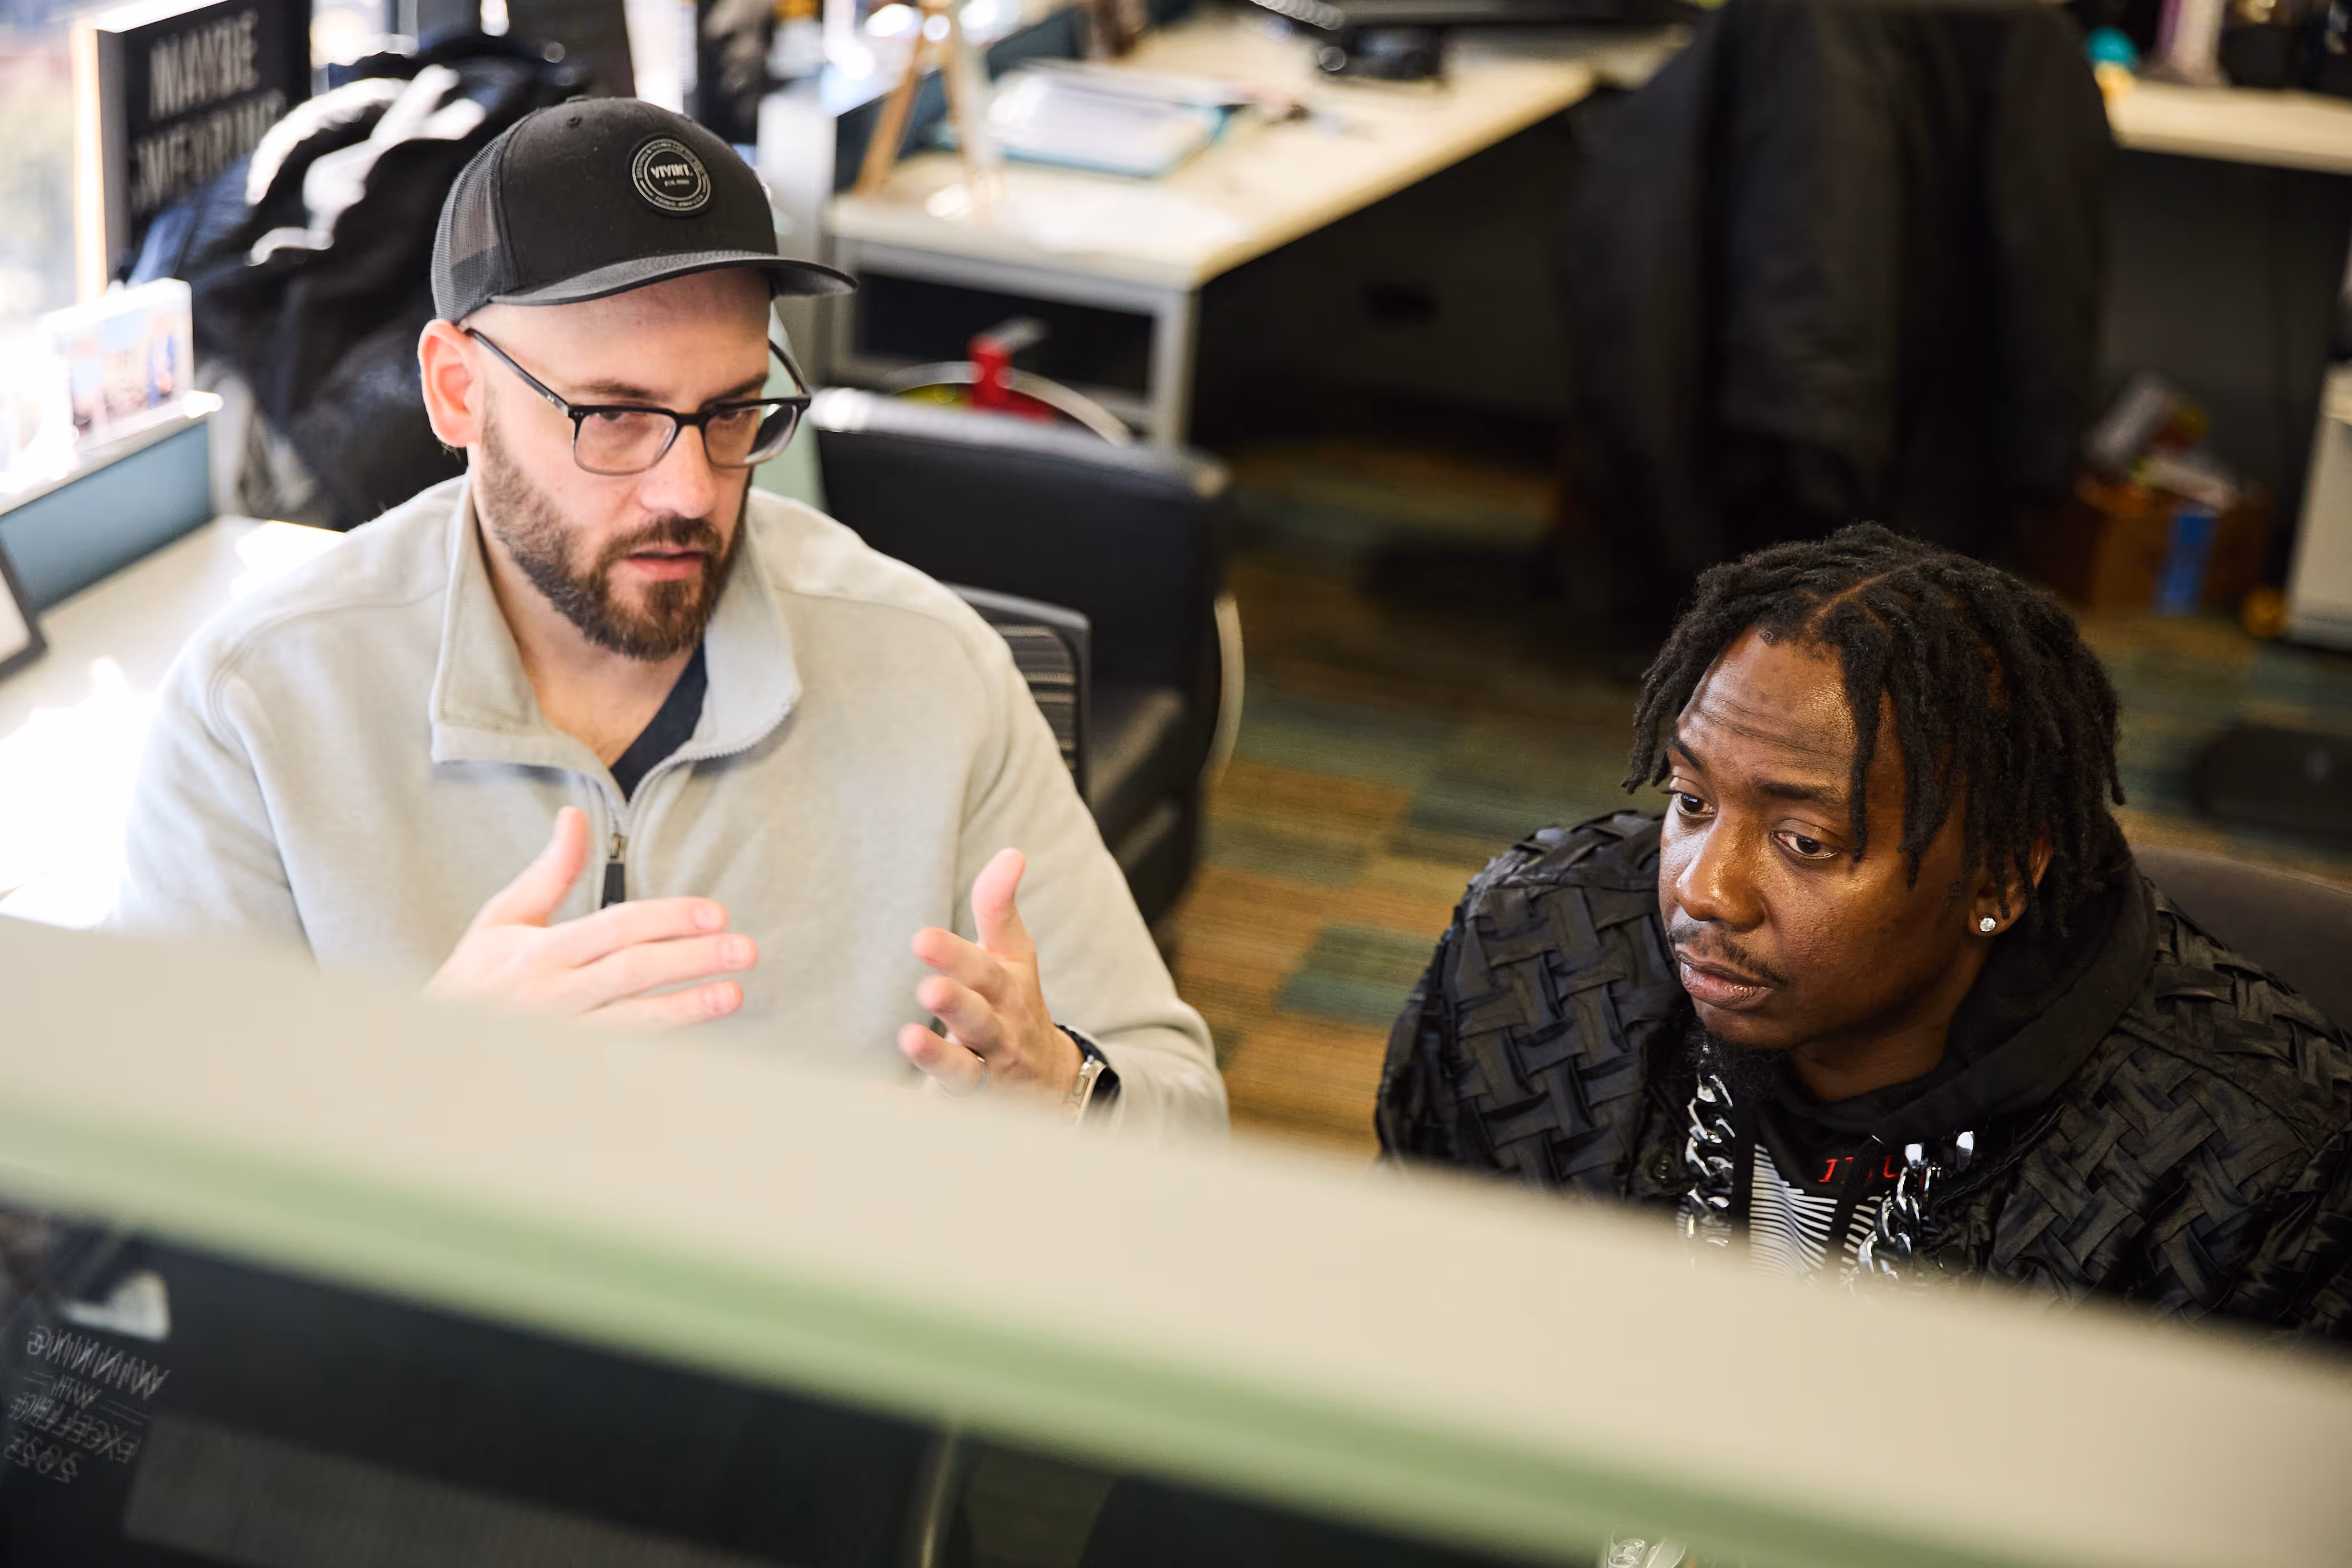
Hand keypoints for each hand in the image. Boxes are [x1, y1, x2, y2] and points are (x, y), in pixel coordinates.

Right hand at [428, 806, 755, 1029]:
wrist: (432, 1051)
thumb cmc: (472, 977)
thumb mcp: (502, 918)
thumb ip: (550, 872)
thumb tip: (576, 816)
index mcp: (540, 952)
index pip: (617, 928)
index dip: (669, 918)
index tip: (715, 914)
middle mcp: (553, 994)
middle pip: (633, 972)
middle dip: (692, 960)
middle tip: (744, 950)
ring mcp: (562, 1037)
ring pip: (633, 1021)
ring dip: (688, 1009)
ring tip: (733, 995)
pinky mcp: (569, 1069)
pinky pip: (622, 1056)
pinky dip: (661, 1046)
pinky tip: (701, 1037)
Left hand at [899, 848, 1081, 1099]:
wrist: (1049, 1083)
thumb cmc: (1016, 1005)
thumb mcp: (1014, 957)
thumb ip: (999, 907)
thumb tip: (1010, 853)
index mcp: (1008, 992)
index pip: (986, 970)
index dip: (957, 956)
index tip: (921, 939)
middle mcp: (1001, 1035)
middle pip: (982, 1021)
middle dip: (958, 1005)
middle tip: (928, 988)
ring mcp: (986, 1076)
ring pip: (966, 1071)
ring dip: (938, 1057)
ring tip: (908, 1038)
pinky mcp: (965, 1109)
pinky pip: (938, 1113)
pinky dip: (908, 1110)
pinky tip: (875, 1099)